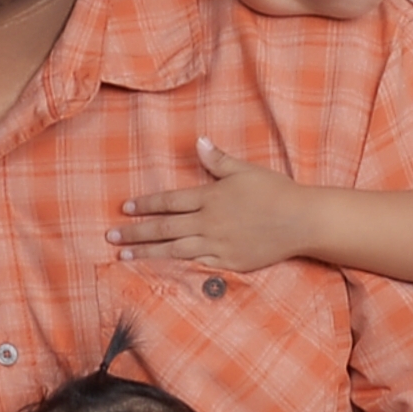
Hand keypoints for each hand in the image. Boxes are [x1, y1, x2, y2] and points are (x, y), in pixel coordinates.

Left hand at [109, 138, 315, 273]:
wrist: (301, 220)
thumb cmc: (275, 191)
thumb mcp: (245, 170)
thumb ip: (217, 159)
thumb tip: (198, 141)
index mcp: (210, 197)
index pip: (169, 201)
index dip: (145, 205)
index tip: (125, 208)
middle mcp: (209, 222)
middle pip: (164, 228)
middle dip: (135, 232)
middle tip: (111, 236)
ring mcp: (218, 244)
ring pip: (174, 250)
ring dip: (147, 253)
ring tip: (124, 256)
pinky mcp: (228, 262)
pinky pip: (196, 265)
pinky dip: (175, 268)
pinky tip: (159, 270)